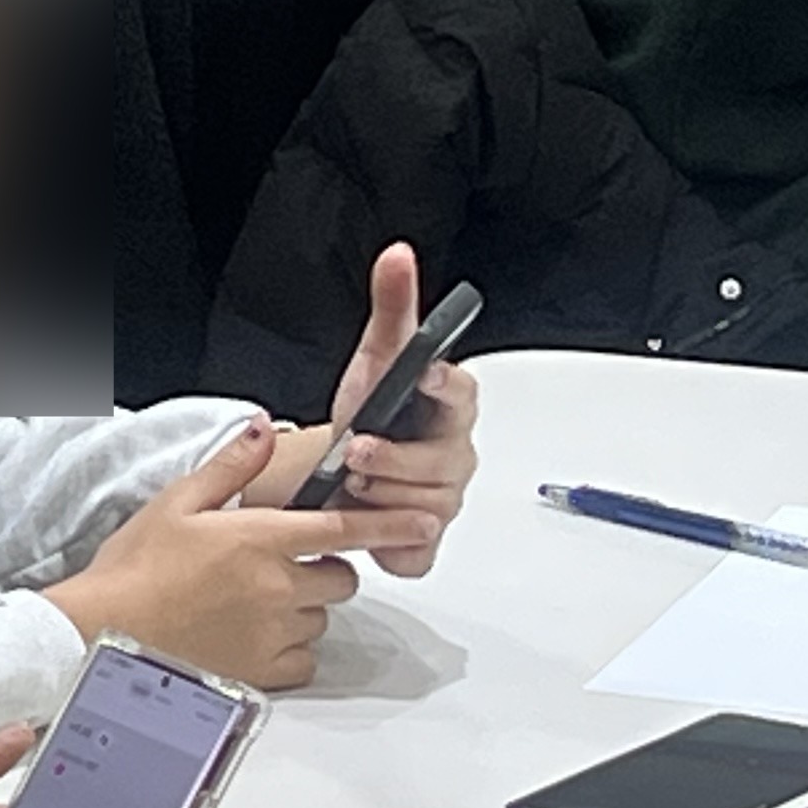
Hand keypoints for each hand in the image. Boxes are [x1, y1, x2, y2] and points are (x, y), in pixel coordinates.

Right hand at [43, 414, 427, 688]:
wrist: (101, 633)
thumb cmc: (133, 569)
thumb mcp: (177, 503)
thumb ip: (231, 467)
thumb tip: (265, 428)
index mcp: (259, 539)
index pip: (343, 530)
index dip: (390, 524)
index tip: (424, 520)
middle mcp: (275, 589)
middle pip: (340, 580)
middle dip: (323, 571)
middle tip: (282, 567)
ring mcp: (271, 635)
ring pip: (321, 621)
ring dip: (304, 611)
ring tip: (256, 604)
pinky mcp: (260, 673)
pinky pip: (303, 662)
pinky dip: (291, 651)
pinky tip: (256, 638)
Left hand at [246, 242, 478, 576]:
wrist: (345, 464)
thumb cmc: (371, 409)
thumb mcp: (376, 356)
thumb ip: (393, 306)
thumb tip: (398, 256)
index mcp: (453, 406)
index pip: (463, 393)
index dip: (445, 384)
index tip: (423, 374)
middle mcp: (457, 455)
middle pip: (436, 464)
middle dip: (390, 459)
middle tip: (357, 452)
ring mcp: (445, 501)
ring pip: (418, 508)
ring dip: (378, 497)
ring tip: (355, 483)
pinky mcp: (426, 543)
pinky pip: (412, 551)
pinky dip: (385, 542)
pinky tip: (368, 521)